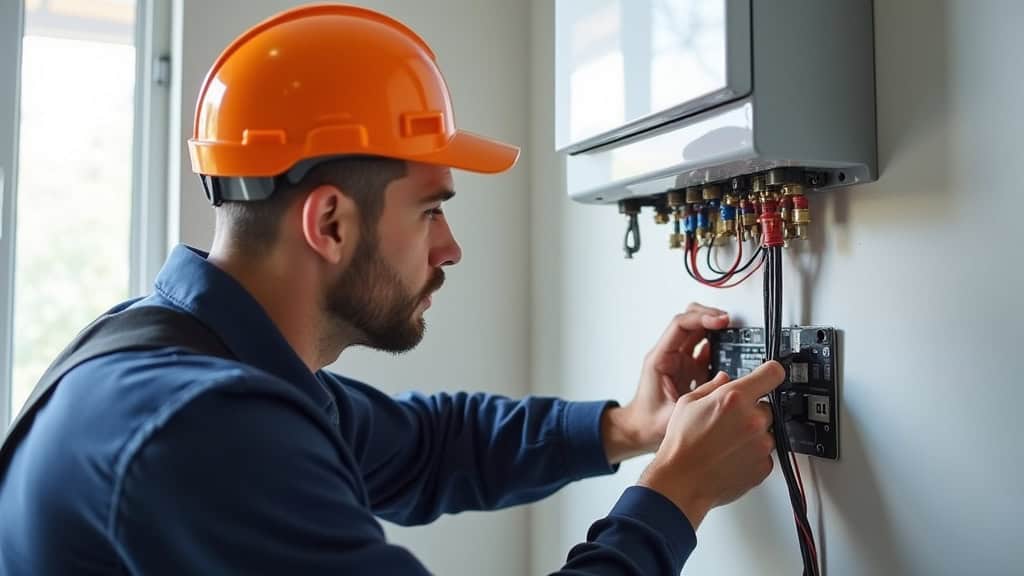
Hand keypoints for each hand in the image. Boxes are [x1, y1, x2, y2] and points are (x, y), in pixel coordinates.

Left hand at [601, 303, 729, 464]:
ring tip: (738, 335)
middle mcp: (671, 355)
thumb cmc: (647, 423)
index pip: (680, 325)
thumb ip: (695, 405)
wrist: (640, 431)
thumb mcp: (670, 417)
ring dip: (718, 331)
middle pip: (691, 321)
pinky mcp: (692, 370)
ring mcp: (682, 361)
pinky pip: (708, 351)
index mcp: (660, 359)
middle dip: (711, 316)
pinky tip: (735, 355)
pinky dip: (722, 349)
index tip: (722, 321)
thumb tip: (721, 392)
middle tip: (731, 322)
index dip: (702, 318)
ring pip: (700, 333)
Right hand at [637, 361, 784, 528]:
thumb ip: (712, 386)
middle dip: (751, 411)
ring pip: (766, 431)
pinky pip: (765, 453)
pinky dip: (753, 454)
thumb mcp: (687, 403)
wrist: (681, 481)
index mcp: (734, 398)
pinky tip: (731, 455)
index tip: (769, 375)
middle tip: (728, 422)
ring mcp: (761, 444)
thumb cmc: (681, 445)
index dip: (770, 372)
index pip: (773, 373)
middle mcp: (752, 420)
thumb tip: (724, 379)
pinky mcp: (764, 466)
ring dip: (752, 433)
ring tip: (726, 442)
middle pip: (766, 406)